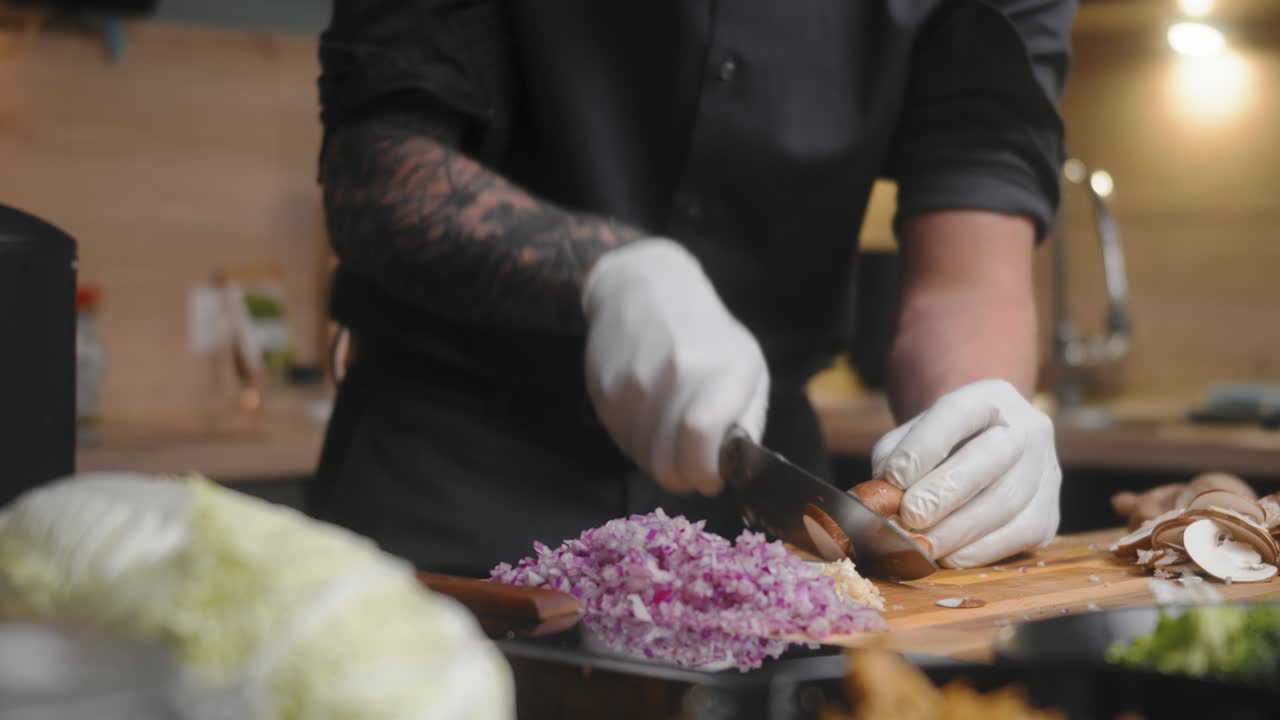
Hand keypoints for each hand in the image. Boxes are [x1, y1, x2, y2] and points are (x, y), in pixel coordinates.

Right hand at [583, 239, 769, 495]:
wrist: (644, 288)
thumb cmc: (707, 334)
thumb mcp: (747, 366)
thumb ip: (748, 421)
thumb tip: (735, 469)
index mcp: (722, 370)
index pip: (701, 441)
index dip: (704, 474)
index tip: (710, 479)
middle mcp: (675, 374)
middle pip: (668, 462)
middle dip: (683, 478)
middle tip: (691, 468)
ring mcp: (634, 382)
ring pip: (643, 457)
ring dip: (659, 459)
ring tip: (670, 432)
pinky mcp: (604, 389)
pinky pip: (622, 440)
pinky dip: (638, 441)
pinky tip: (649, 415)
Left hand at [869, 379, 1060, 567]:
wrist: (982, 453)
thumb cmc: (937, 446)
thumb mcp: (912, 437)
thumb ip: (893, 459)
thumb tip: (881, 499)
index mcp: (989, 397)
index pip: (958, 413)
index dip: (925, 446)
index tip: (894, 478)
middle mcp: (1027, 428)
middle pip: (992, 457)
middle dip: (946, 492)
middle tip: (910, 517)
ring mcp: (1046, 469)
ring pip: (1007, 501)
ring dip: (958, 530)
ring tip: (922, 544)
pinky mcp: (1051, 512)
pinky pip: (1021, 534)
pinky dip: (981, 550)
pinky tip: (951, 556)